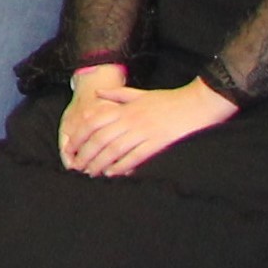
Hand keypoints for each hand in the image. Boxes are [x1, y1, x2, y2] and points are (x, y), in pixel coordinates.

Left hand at [58, 75, 238, 176]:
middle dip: (86, 154)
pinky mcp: (158, 143)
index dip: (79, 136)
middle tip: (77, 167)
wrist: (197, 103)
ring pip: (115, 150)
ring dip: (100, 163)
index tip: (70, 148)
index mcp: (125, 108)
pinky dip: (122, 166)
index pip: (93, 121)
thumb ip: (117, 94)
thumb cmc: (169, 99)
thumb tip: (97, 93)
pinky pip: (136, 157)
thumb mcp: (141, 93)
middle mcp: (131, 119)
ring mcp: (144, 132)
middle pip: (100, 139)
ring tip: (91, 173)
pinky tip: (113, 174)